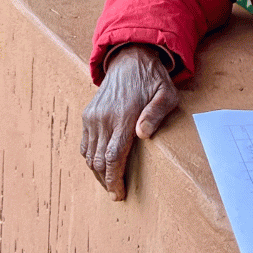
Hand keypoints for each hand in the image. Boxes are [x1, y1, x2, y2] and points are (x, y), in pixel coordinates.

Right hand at [81, 44, 178, 199]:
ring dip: (97, 172)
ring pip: (89, 155)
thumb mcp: (167, 93)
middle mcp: (104, 117)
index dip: (114, 179)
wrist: (131, 58)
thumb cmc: (153, 79)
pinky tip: (101, 164)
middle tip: (116, 193)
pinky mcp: (88, 114)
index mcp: (124, 115)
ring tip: (110, 182)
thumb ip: (157, 113)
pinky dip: (90, 158)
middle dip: (106, 181)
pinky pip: (85, 144)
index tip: (118, 195)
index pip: (113, 156)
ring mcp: (93, 116)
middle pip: (98, 161)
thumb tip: (143, 135)